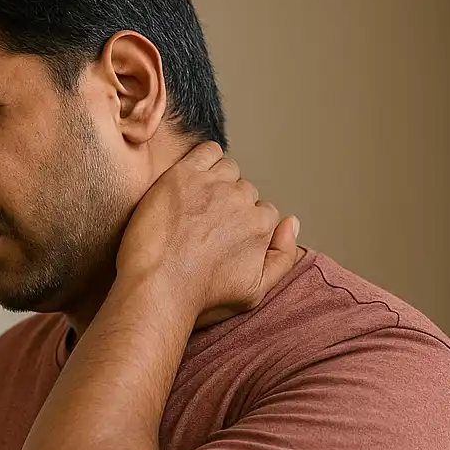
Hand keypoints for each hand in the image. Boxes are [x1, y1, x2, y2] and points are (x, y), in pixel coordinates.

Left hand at [116, 142, 300, 327]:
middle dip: (230, 206)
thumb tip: (292, 222)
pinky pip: (207, 151)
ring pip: (228, 170)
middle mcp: (241, 200)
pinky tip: (193, 180)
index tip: (223, 240)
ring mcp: (212, 185)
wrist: (157, 289)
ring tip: (197, 207)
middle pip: (245, 191)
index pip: (263, 213)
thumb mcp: (255, 291)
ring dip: (218, 182)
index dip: (244, 226)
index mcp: (261, 225)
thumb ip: (283, 257)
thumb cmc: (202, 297)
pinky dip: (205, 159)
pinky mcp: (184, 174)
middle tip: (205, 228)